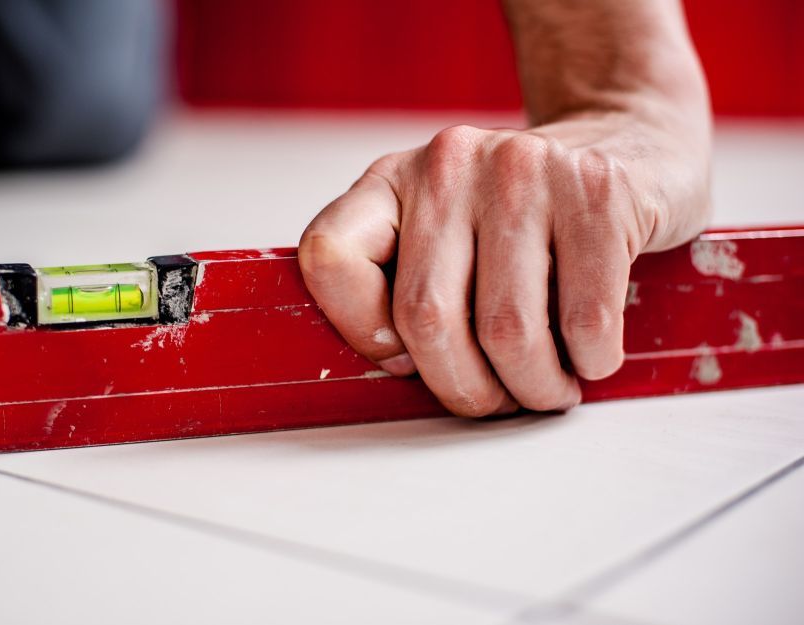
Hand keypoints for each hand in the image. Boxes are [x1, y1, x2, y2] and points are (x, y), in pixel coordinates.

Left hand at [298, 111, 709, 415]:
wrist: (628, 143)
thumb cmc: (521, 222)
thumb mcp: (442, 236)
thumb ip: (402, 289)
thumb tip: (399, 372)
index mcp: (391, 181)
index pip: (328, 256)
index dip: (360, 331)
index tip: (405, 358)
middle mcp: (448, 164)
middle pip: (425, 316)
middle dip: (464, 388)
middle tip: (494, 402)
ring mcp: (524, 169)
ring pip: (507, 331)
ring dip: (532, 389)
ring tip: (546, 387)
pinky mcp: (598, 192)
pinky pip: (584, 321)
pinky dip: (588, 363)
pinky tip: (588, 353)